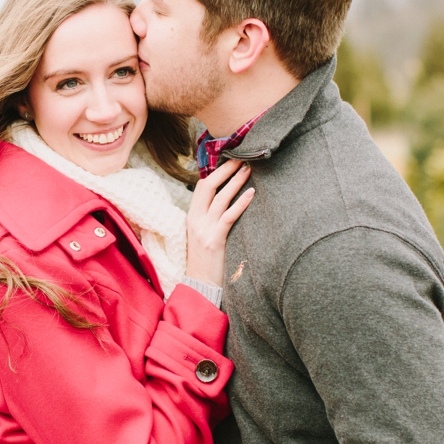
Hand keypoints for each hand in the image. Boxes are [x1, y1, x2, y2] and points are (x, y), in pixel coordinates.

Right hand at [185, 159, 254, 285]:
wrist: (199, 286)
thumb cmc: (206, 261)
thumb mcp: (202, 235)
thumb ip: (209, 218)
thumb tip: (225, 200)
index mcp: (192, 217)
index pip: (202, 186)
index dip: (215, 171)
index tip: (229, 159)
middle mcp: (195, 220)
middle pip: (208, 186)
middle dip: (225, 170)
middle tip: (240, 157)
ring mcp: (204, 230)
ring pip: (219, 198)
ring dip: (235, 181)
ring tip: (248, 169)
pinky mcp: (214, 240)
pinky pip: (228, 217)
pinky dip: (240, 203)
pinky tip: (252, 194)